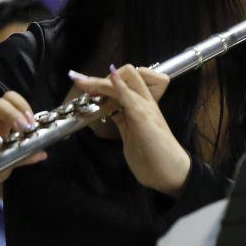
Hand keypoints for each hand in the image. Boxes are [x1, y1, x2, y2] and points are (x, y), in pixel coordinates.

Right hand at [70, 65, 190, 196]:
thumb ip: (127, 96)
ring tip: (83, 93)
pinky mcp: (127, 129)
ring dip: (101, 92)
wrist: (166, 174)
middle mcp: (139, 104)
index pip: (126, 77)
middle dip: (100, 81)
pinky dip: (103, 107)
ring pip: (115, 96)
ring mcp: (132, 116)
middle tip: (79, 84)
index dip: (107, 77)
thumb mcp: (142, 118)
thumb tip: (112, 72)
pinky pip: (114, 111)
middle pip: (119, 82)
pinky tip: (93, 108)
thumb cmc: (157, 145)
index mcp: (145, 99)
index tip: (88, 85)